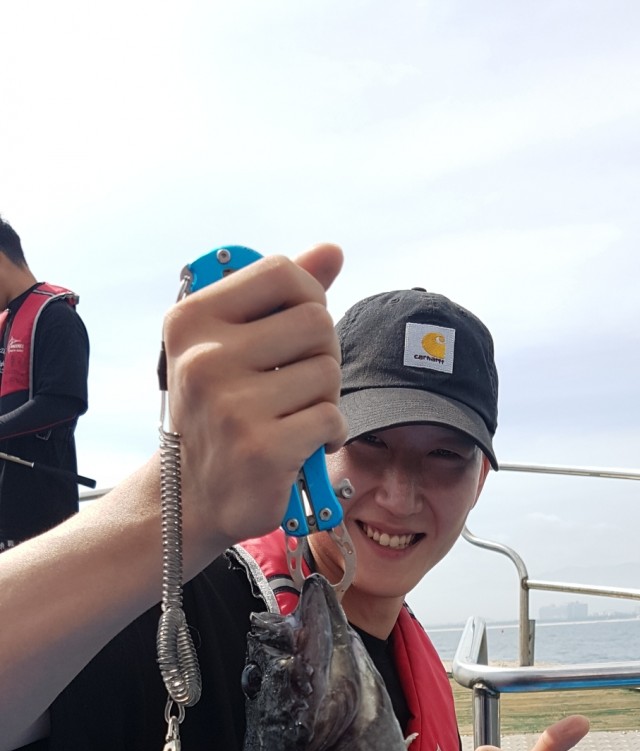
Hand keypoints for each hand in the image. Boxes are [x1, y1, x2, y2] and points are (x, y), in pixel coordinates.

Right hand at [162, 245, 347, 556]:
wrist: (193, 495)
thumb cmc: (220, 410)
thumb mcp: (231, 344)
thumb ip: (281, 296)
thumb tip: (332, 251)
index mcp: (192, 320)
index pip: (282, 273)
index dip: (310, 297)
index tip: (301, 329)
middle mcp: (205, 358)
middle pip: (316, 322)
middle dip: (322, 353)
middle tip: (300, 382)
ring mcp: (232, 405)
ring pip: (328, 372)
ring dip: (325, 397)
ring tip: (295, 415)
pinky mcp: (262, 448)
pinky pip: (331, 417)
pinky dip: (329, 433)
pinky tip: (304, 444)